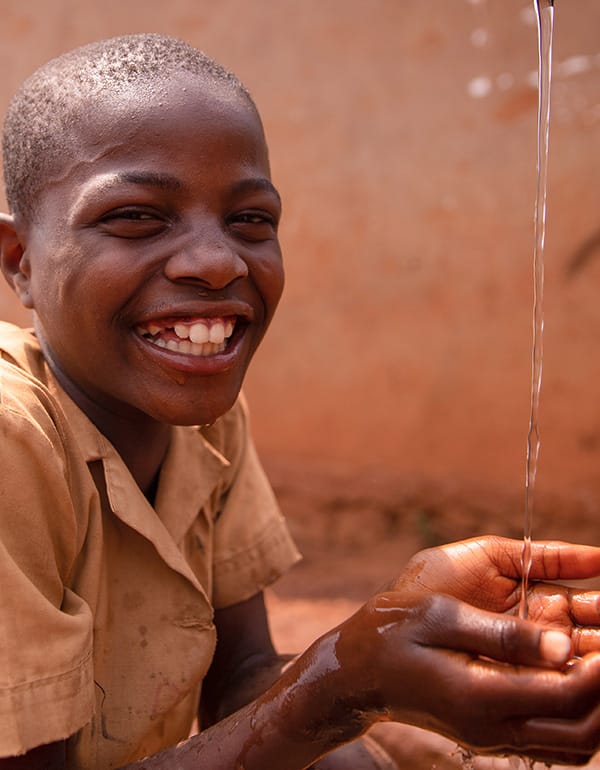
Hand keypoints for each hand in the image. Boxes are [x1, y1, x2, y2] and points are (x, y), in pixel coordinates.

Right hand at [300, 536, 599, 765]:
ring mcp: (494, 736)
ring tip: (598, 658)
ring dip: (598, 708)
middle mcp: (493, 727)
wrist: (361, 670)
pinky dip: (577, 716)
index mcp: (479, 695)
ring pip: (573, 745)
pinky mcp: (493, 734)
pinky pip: (554, 741)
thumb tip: (564, 644)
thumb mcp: (441, 616)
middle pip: (582, 733)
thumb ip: (503, 633)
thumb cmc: (396, 631)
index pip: (568, 696)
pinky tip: (574, 676)